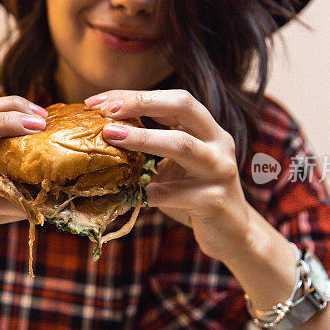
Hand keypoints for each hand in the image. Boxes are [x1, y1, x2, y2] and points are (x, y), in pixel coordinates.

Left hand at [86, 89, 254, 263]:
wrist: (232, 233)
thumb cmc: (195, 194)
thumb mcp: (175, 164)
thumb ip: (152, 146)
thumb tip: (101, 134)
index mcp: (207, 129)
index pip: (170, 99)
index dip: (133, 96)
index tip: (97, 101)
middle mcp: (218, 142)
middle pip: (183, 106)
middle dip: (141, 103)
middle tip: (106, 111)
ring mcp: (220, 170)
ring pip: (182, 145)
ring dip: (143, 138)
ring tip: (111, 136)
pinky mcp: (214, 201)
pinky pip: (174, 194)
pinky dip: (147, 193)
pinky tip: (126, 194)